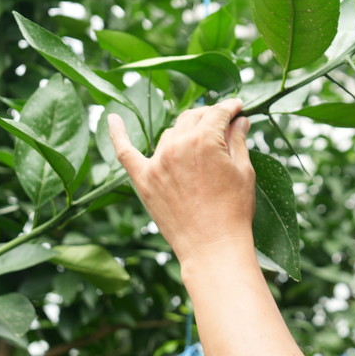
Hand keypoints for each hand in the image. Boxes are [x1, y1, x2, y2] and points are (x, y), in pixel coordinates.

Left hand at [108, 99, 255, 264]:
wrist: (213, 247)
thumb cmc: (234, 211)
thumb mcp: (244, 171)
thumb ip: (238, 141)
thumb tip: (240, 121)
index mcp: (205, 140)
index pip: (217, 113)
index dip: (231, 108)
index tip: (239, 108)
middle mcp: (177, 145)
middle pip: (192, 118)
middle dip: (209, 117)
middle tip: (222, 124)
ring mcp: (157, 162)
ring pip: (170, 134)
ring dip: (184, 132)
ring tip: (198, 140)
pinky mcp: (143, 180)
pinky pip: (125, 152)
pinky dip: (117, 134)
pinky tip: (110, 117)